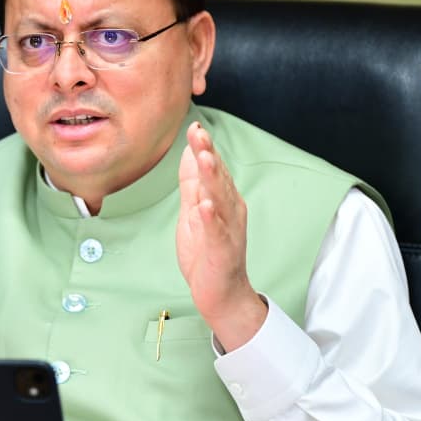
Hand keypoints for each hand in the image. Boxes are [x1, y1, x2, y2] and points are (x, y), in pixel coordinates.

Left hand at [176, 121, 265, 350]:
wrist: (221, 293)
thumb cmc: (207, 252)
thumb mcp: (193, 212)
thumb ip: (192, 184)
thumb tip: (190, 152)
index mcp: (222, 199)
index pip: (213, 168)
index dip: (204, 147)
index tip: (193, 126)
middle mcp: (230, 210)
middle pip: (219, 178)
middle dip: (209, 154)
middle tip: (199, 133)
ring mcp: (228, 230)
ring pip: (221, 199)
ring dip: (212, 177)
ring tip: (204, 158)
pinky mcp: (223, 250)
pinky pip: (217, 232)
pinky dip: (211, 218)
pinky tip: (205, 205)